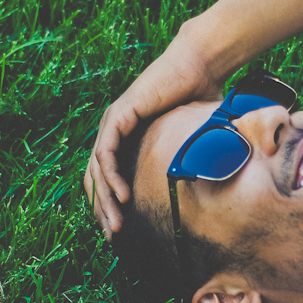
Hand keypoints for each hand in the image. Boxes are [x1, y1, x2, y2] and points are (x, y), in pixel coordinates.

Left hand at [84, 28, 225, 236]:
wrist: (200, 66)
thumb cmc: (199, 97)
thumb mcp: (189, 138)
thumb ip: (187, 158)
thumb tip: (206, 185)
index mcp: (125, 136)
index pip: (105, 177)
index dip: (108, 204)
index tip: (118, 230)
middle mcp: (114, 130)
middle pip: (96, 178)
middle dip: (102, 210)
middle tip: (113, 236)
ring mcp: (113, 122)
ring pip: (97, 169)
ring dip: (104, 200)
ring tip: (116, 224)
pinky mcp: (119, 115)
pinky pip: (106, 152)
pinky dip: (110, 176)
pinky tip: (121, 196)